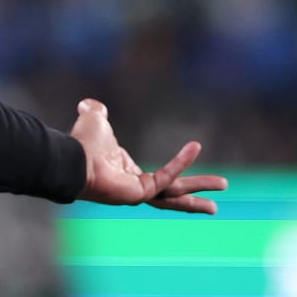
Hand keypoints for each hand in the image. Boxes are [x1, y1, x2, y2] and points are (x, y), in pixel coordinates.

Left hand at [71, 98, 227, 212]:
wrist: (72, 159)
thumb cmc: (82, 144)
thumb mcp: (95, 121)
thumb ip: (96, 112)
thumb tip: (89, 103)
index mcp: (128, 174)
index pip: (159, 177)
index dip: (178, 167)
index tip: (195, 154)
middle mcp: (135, 186)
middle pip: (174, 191)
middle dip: (198, 192)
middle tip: (222, 188)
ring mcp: (138, 193)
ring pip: (176, 192)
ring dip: (199, 190)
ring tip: (224, 186)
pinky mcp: (140, 193)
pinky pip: (166, 176)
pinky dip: (181, 162)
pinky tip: (195, 147)